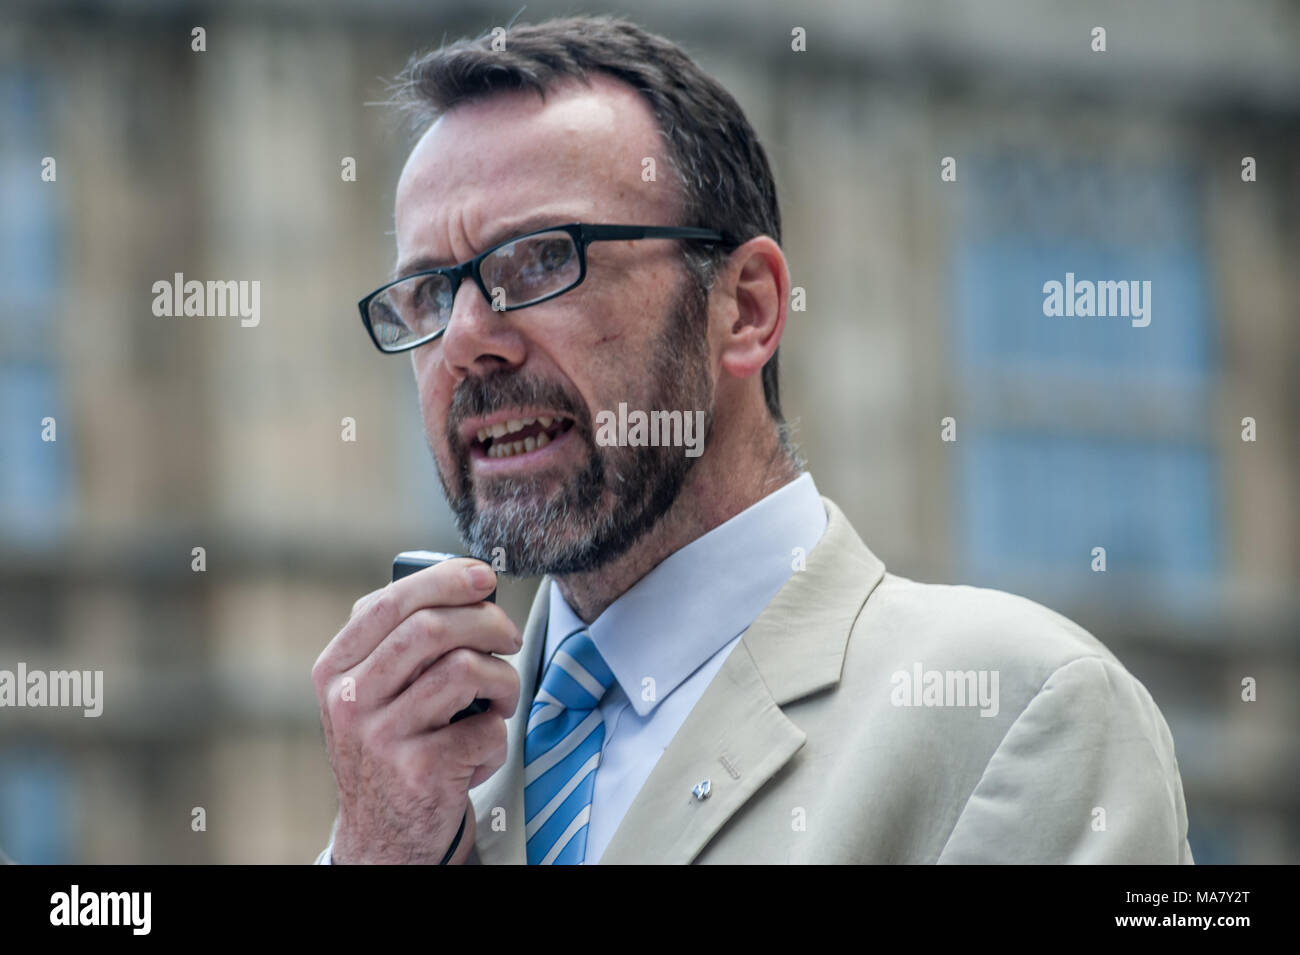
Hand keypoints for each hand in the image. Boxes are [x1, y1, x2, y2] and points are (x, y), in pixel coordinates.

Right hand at [312, 558, 520, 863]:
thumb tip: (471, 585)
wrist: (382, 837)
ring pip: (464, 670)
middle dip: (488, 622)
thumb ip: (400, 641)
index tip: (485, 577)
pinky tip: (480, 752)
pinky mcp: (418, 771)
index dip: (445, 579)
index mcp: (335, 670)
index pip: (389, 602)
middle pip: (432, 628)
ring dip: (502, 681)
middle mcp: (349, 700)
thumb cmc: (393, 748)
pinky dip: (497, 737)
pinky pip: (484, 728)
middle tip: (510, 638)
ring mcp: (380, 737)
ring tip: (500, 702)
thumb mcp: (372, 693)